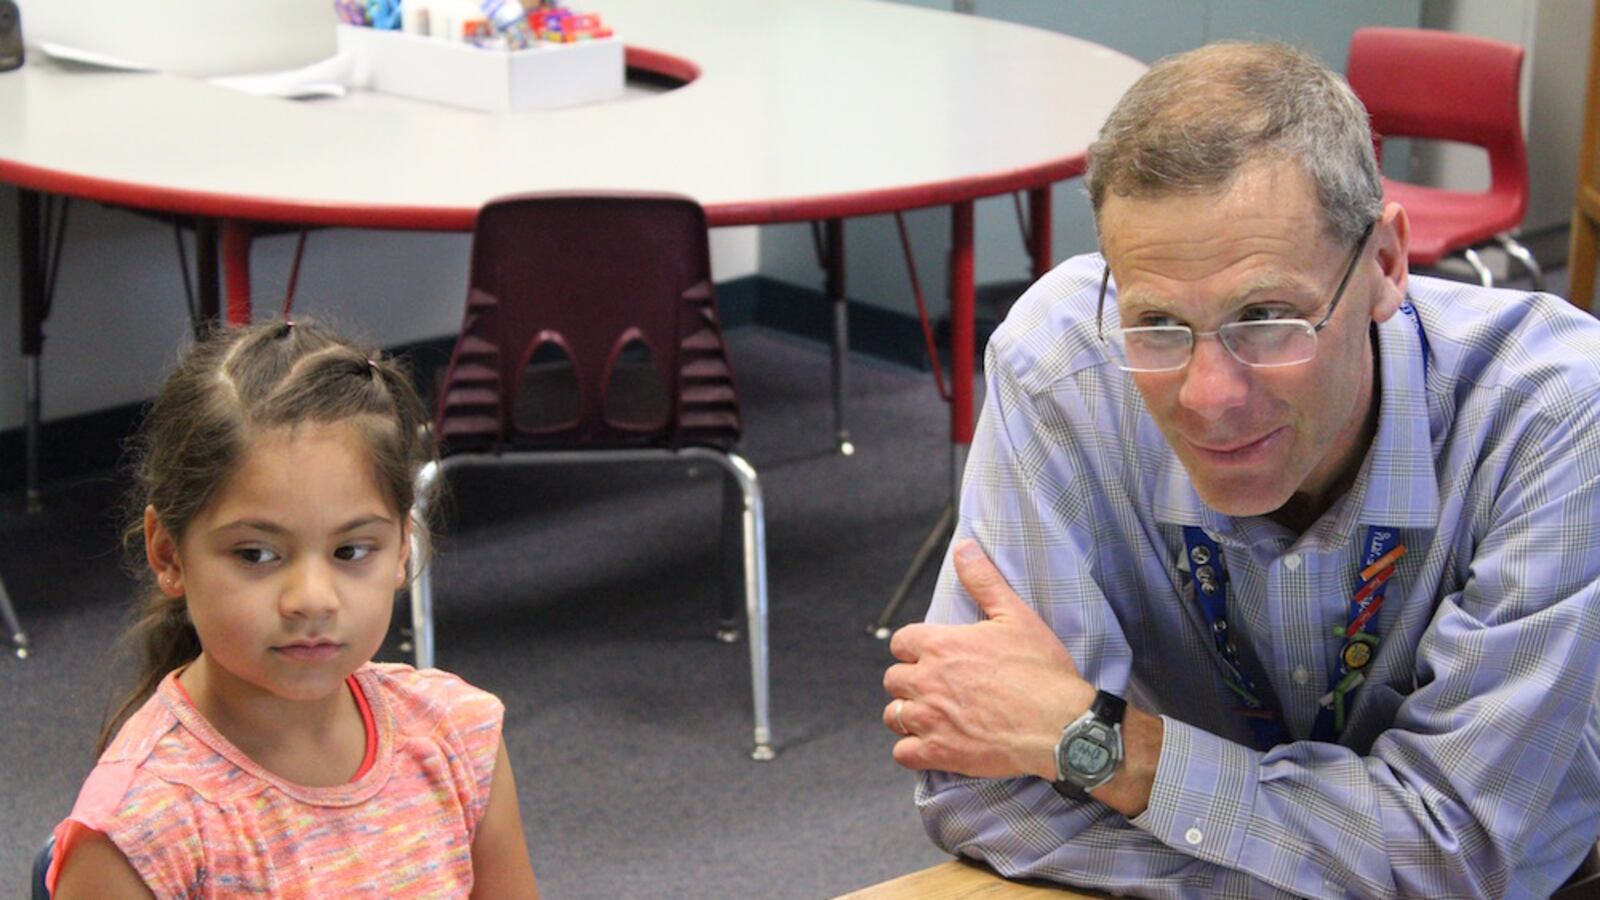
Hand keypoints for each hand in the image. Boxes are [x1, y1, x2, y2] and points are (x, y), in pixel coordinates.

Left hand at [882, 539, 1094, 779]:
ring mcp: (930, 719)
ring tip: (931, 714)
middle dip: (910, 680)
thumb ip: (983, 581)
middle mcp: (927, 681)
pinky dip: (912, 749)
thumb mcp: (1016, 615)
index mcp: (940, 645)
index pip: (900, 642)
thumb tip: (963, 548)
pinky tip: (931, 744)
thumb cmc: (1041, 671)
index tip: (930, 655)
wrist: (1060, 724)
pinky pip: (903, 753)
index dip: (914, 648)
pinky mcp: (940, 753)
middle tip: (935, 686)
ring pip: (894, 715)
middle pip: (893, 679)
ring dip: (908, 713)